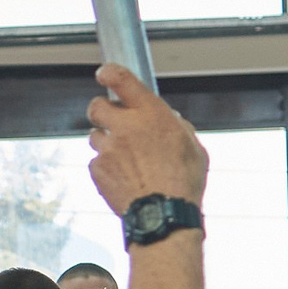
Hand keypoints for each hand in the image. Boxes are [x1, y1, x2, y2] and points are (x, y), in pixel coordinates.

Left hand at [86, 62, 208, 215]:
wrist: (163, 215)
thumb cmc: (183, 182)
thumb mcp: (192, 146)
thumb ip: (176, 126)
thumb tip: (168, 120)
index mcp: (151, 114)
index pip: (121, 79)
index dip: (109, 73)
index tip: (104, 74)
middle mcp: (125, 127)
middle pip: (96, 106)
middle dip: (102, 111)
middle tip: (114, 122)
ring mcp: (107, 149)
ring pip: (95, 136)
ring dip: (107, 143)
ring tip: (127, 160)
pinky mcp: (97, 170)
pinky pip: (96, 162)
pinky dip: (105, 168)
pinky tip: (124, 178)